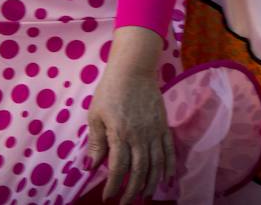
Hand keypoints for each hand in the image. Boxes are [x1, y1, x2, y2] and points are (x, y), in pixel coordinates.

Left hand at [85, 29, 173, 201]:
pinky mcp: (164, 124)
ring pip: (156, 162)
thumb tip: (91, 167)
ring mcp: (155, 130)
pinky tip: (167, 177)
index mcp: (120, 134)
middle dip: (134, 189)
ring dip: (152, 181)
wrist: (134, 69)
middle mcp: (140, 135)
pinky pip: (169, 149)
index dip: (113, 185)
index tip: (108, 198)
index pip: (118, 167)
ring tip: (146, 195)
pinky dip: (169, 165)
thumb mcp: (95, 116)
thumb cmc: (110, 91)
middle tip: (127, 202)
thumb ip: (96, 142)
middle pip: (140, 169)